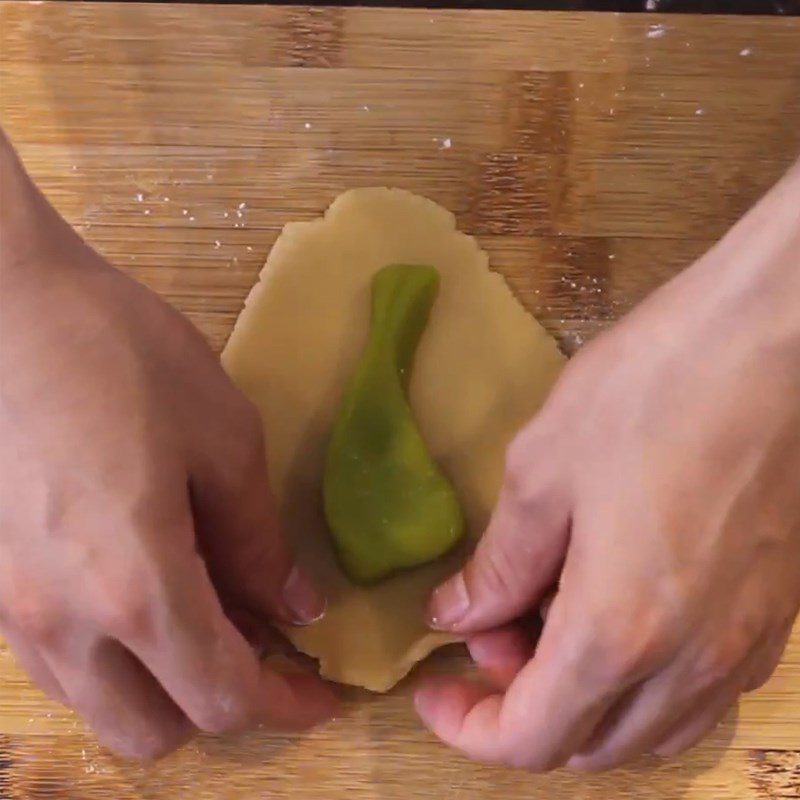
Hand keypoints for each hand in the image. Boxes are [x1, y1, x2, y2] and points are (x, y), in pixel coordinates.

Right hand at [0, 134, 334, 759]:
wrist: (7, 306)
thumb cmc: (122, 357)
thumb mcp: (222, 440)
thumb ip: (259, 540)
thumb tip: (295, 607)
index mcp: (135, 589)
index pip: (221, 697)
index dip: (284, 707)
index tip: (323, 695)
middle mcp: (64, 624)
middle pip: (153, 732)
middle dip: (220, 708)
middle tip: (266, 649)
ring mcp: (14, 612)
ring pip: (100, 706)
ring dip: (164, 688)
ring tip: (211, 621)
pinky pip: (63, 663)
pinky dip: (117, 657)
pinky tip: (147, 593)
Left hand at [417, 161, 799, 770]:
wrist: (768, 343)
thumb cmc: (647, 393)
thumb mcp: (541, 471)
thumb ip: (498, 565)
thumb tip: (458, 617)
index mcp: (619, 630)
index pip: (529, 736)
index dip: (466, 728)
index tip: (431, 688)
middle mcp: (690, 663)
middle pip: (587, 744)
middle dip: (519, 704)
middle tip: (487, 630)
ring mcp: (743, 647)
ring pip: (646, 730)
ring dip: (580, 699)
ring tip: (545, 617)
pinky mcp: (772, 618)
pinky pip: (695, 695)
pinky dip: (638, 684)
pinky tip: (615, 615)